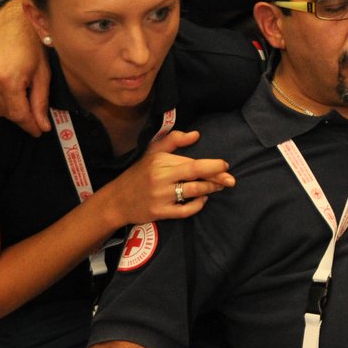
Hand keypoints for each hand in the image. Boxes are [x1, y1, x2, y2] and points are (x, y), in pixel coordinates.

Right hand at [0, 0, 49, 134]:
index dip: (30, 126)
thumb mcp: (42, 74)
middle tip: (31, 111)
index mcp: (9, 81)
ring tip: (15, 98)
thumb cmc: (31, 46)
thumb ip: (40, 102)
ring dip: (4, 110)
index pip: (19, 115)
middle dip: (21, 116)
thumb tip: (42, 127)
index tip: (38, 131)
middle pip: (6, 114)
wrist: (11, 23)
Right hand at [100, 130, 233, 226]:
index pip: (192, 163)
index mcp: (161, 162)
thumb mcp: (152, 151)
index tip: (225, 165)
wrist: (117, 200)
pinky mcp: (160, 212)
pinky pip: (186, 210)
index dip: (212, 165)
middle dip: (217, 178)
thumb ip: (174, 140)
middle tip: (231, 180)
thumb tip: (197, 135)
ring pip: (193, 192)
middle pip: (195, 176)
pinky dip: (198, 205)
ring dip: (210, 189)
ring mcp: (161, 196)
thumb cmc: (138, 173)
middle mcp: (161, 178)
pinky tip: (203, 199)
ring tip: (219, 187)